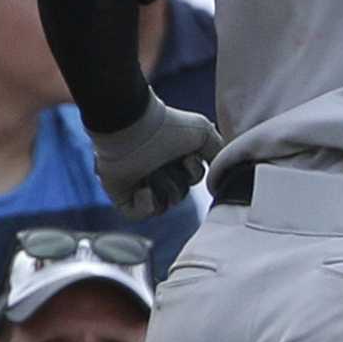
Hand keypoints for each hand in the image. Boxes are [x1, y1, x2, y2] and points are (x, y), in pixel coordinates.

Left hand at [93, 94, 220, 219]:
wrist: (133, 127)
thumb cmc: (169, 126)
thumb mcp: (204, 133)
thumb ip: (218, 153)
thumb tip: (220, 174)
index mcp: (174, 156)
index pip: (192, 180)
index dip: (194, 173)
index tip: (188, 158)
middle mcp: (157, 170)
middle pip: (179, 195)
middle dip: (178, 183)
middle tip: (167, 166)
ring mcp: (139, 182)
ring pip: (163, 206)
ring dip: (163, 192)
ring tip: (152, 175)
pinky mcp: (122, 194)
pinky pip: (138, 215)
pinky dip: (145, 205)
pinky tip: (143, 188)